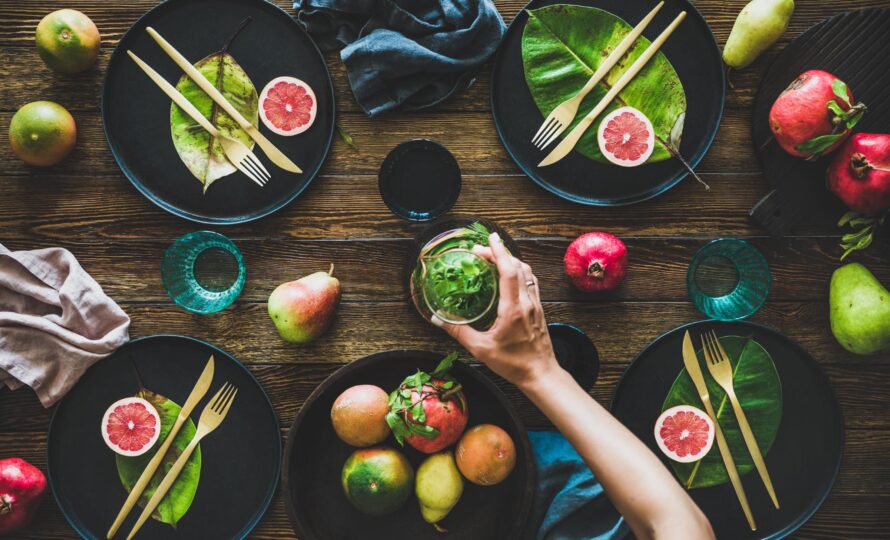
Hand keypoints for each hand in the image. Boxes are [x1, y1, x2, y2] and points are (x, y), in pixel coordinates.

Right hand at [432, 232, 560, 388]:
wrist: (540, 374)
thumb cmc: (513, 364)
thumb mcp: (480, 349)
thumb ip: (459, 332)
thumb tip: (438, 319)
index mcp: (513, 308)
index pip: (508, 271)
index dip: (499, 252)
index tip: (490, 238)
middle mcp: (527, 302)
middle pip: (517, 267)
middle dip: (499, 253)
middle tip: (481, 249)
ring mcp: (535, 305)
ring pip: (526, 273)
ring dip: (511, 260)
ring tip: (494, 257)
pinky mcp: (538, 310)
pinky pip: (530, 282)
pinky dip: (519, 272)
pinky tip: (510, 275)